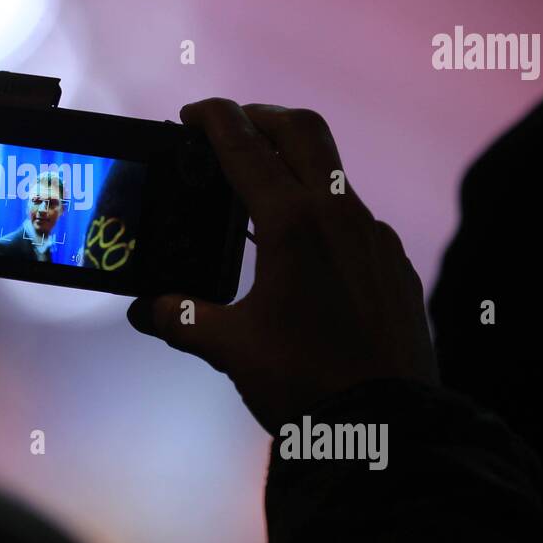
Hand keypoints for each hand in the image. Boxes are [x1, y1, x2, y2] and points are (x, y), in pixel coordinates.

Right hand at [127, 99, 437, 433]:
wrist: (386, 429)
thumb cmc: (303, 383)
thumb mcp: (229, 348)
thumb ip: (181, 318)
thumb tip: (148, 310)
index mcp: (294, 223)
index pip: (246, 146)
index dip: (214, 119)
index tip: (192, 113)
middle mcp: (340, 215)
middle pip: (301, 130)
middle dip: (261, 116)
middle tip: (229, 126)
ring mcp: (374, 237)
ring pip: (332, 172)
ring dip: (293, 164)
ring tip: (257, 192)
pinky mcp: (394, 264)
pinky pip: (353, 217)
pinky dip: (319, 210)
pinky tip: (300, 250)